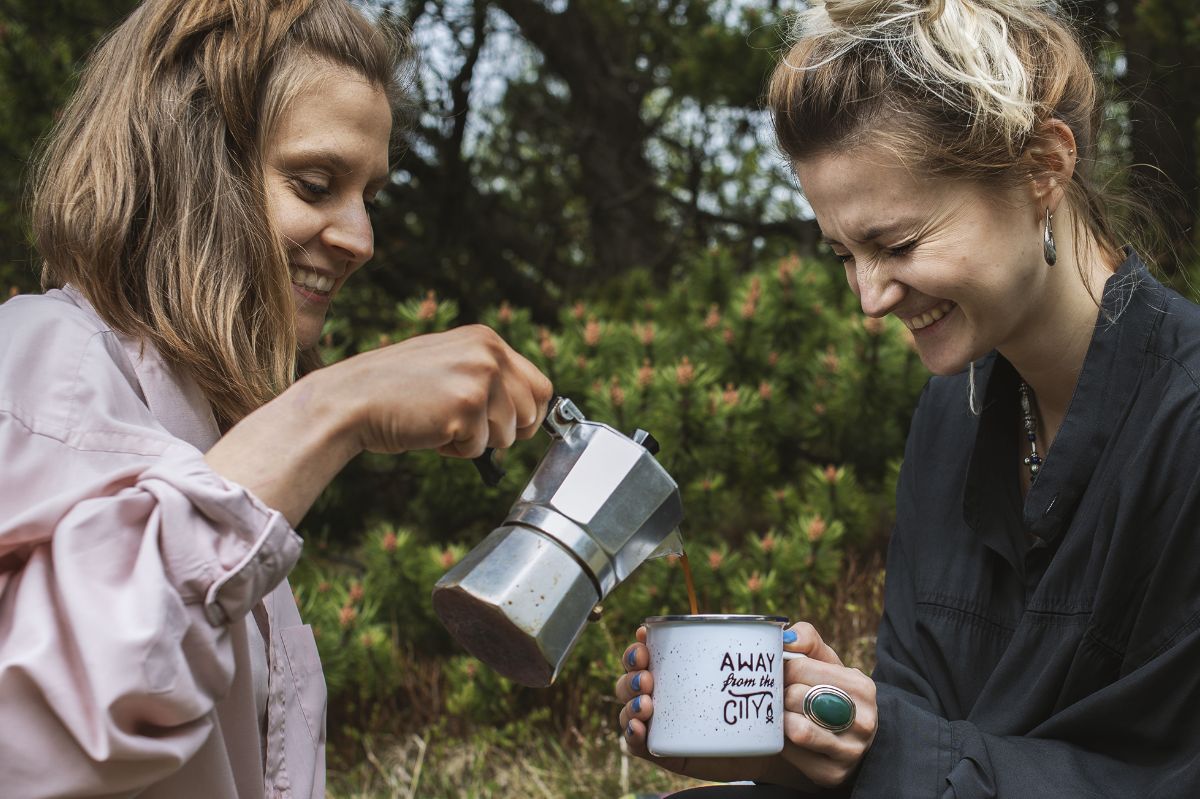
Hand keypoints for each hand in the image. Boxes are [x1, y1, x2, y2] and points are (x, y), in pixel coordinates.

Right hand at [205, 325, 550, 526]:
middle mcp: (488, 353)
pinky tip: (429, 431)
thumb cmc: (395, 389)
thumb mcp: (448, 364)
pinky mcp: (466, 409)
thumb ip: (485, 375)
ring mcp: (479, 379)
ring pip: (507, 434)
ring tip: (439, 422)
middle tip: (469, 429)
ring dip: (475, 440)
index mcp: (486, 339)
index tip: (511, 425)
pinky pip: (481, 448)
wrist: (350, 399)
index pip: (540, 384)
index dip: (528, 413)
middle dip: (506, 431)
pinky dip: (456, 450)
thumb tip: (528, 408)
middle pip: (532, 412)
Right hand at [616, 626, 787, 785]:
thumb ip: (805, 642)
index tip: (646, 635)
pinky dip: (632, 737)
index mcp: (691, 665)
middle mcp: (674, 691)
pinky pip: (643, 745)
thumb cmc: (787, 699)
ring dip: (629, 702)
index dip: (641, 641)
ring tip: (647, 702)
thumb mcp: (798, 667)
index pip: (653, 649)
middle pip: (634, 678)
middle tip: (648, 674)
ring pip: (632, 708)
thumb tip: (789, 631)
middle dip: (631, 672)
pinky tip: (639, 729)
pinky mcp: (676, 751)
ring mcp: (672, 722)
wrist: (789, 746)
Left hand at [779, 622, 877, 787]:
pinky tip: (787, 735)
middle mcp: (862, 721)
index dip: (781, 669)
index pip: (798, 667)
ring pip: (795, 728)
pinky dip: (782, 743)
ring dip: (780, 718)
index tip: (779, 673)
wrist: (852, 741)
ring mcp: (850, 751)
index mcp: (862, 687)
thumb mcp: (828, 663)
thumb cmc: (832, 692)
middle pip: (795, 697)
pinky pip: (792, 753)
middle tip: (778, 694)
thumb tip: (786, 638)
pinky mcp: (832, 774)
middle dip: (780, 694)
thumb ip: (808, 640)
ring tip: (782, 713)